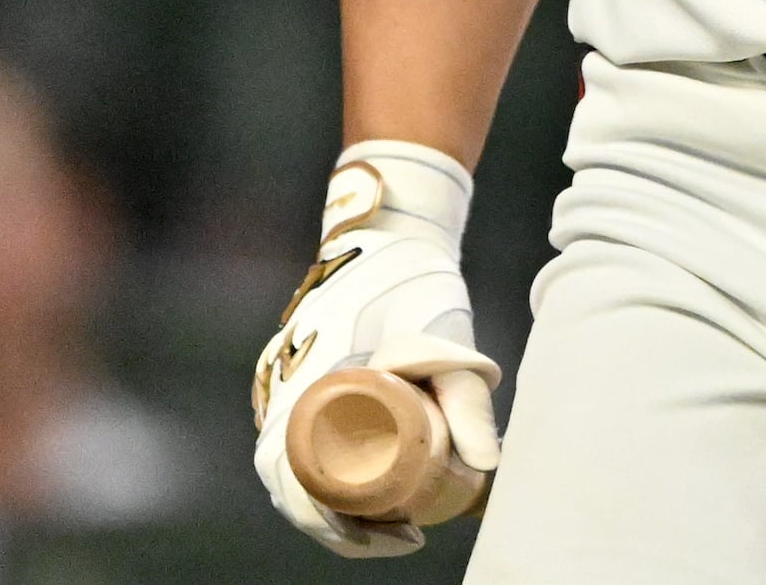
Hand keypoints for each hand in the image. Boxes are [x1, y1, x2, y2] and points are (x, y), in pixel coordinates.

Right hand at [250, 143, 501, 556]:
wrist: (388, 227)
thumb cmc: (415, 283)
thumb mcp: (446, 341)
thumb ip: (466, 401)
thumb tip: (487, 467)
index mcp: (302, 383)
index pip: (297, 481)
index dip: (334, 525)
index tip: (390, 538)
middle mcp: (278, 386)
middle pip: (290, 482)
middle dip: (338, 522)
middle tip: (399, 535)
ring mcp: (279, 378)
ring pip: (289, 461)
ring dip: (329, 497)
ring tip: (390, 519)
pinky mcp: (291, 370)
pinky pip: (292, 433)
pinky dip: (321, 467)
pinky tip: (364, 481)